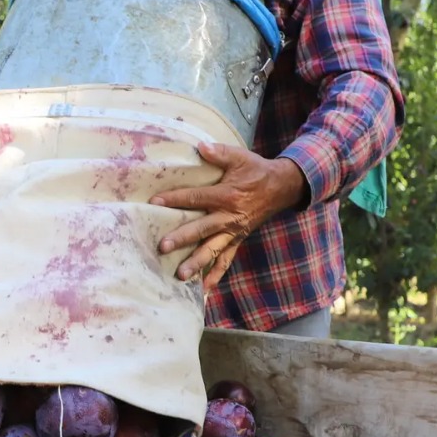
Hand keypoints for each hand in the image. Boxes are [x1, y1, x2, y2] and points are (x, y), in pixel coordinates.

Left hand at [149, 142, 307, 294]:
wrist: (281, 188)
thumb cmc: (256, 171)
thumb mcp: (240, 157)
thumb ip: (220, 152)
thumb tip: (200, 146)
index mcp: (227, 195)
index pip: (197, 198)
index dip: (175, 199)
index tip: (155, 202)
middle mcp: (229, 217)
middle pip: (202, 229)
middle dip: (182, 238)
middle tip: (163, 246)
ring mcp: (234, 232)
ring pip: (213, 250)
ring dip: (197, 263)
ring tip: (180, 276)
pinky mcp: (238, 240)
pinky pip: (226, 260)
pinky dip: (215, 275)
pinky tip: (203, 289)